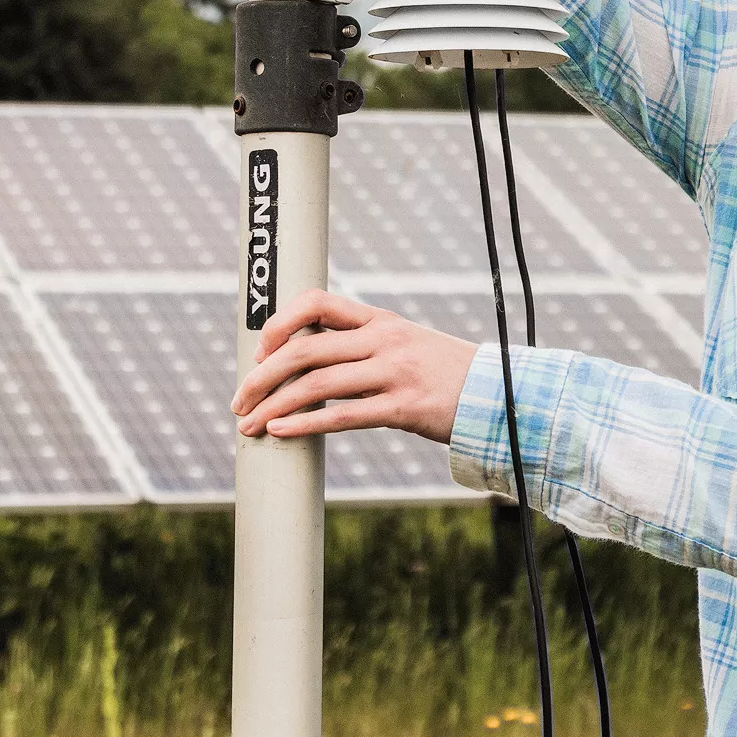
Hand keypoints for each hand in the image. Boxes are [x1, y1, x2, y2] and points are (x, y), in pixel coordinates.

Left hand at [230, 290, 481, 442]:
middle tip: (239, 400)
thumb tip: (308, 361)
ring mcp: (393, 372)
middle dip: (261, 376)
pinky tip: (280, 433)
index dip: (280, 323)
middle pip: (305, 349)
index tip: (260, 350)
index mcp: (380, 320)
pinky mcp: (402, 407)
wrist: (498, 393)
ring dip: (273, 406)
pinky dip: (304, 425)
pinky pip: (342, 416)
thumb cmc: (443, 374)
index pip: (318, 303)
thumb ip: (363, 347)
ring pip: (316, 384)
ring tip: (248, 425)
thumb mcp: (405, 345)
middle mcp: (383, 340)